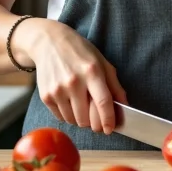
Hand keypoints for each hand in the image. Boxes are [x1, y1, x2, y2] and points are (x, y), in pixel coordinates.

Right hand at [26, 19, 127, 134]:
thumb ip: (114, 85)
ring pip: (74, 121)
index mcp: (92, 72)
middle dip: (95, 123)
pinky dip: (69, 115)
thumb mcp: (101, 62)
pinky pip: (61, 117)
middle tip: (97, 119)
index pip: (103, 103)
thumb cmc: (79, 51)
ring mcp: (58, 90)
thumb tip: (125, 106)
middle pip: (87, 119)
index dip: (109, 120)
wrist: (49, 42)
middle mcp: (74, 82)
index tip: (110, 129)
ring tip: (82, 105)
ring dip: (81, 119)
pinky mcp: (46, 96)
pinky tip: (70, 102)